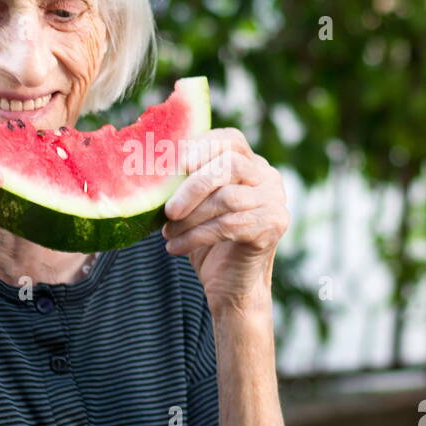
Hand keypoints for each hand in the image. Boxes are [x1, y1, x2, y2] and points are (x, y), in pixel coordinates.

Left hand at [161, 128, 289, 311]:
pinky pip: (229, 225)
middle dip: (192, 186)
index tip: (178, 164)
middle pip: (230, 165)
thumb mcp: (196, 206)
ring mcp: (274, 202)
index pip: (231, 139)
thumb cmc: (209, 241)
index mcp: (252, 165)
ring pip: (227, 198)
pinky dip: (195, 236)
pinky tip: (174, 247)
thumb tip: (151, 164)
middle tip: (167, 210)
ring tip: (167, 232)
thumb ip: (185, 181)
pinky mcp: (273, 227)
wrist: (232, 286)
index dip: (203, 146)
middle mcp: (269, 178)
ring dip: (190, 217)